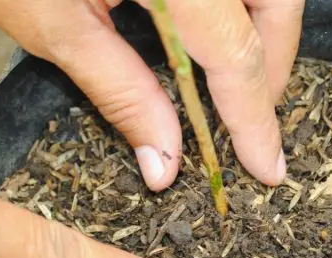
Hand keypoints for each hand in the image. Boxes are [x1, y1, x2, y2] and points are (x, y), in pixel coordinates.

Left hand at [0, 0, 304, 190]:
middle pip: (275, 1)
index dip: (255, 114)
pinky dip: (238, 6)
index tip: (267, 166)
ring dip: (264, 31)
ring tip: (238, 83)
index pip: (234, 49)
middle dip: (276, 66)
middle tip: (252, 121)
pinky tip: (218, 34)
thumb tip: (164, 163)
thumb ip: (122, 92)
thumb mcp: (55, 26)